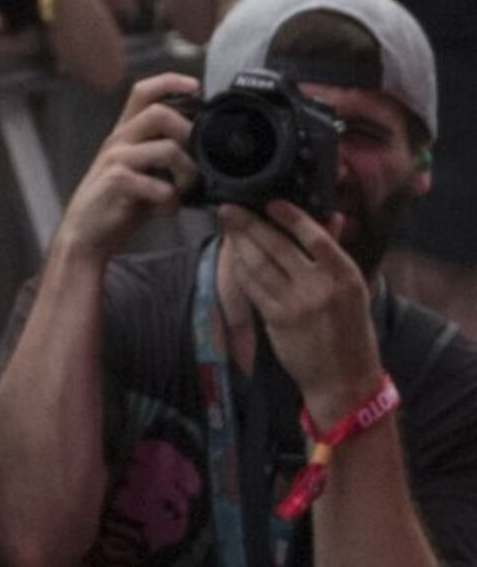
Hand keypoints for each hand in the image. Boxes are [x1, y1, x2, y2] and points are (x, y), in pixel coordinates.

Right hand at [50, 74, 198, 273]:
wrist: (86, 233)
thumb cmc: (118, 202)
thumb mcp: (141, 171)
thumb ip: (163, 156)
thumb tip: (203, 149)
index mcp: (125, 133)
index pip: (143, 92)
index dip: (170, 82)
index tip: (196, 86)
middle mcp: (118, 140)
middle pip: (159, 113)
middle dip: (189, 134)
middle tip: (197, 159)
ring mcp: (115, 160)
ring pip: (167, 149)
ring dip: (187, 174)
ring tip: (184, 192)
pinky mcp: (116, 183)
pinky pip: (160, 187)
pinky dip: (171, 202)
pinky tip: (165, 210)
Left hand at [223, 199, 391, 418]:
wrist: (345, 380)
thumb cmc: (351, 331)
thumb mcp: (354, 291)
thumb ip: (335, 253)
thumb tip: (330, 217)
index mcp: (346, 277)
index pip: (315, 237)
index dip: (290, 216)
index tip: (271, 203)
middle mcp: (321, 288)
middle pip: (277, 246)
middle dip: (248, 223)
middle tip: (229, 207)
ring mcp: (296, 304)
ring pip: (258, 263)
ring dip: (238, 241)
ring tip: (227, 225)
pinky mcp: (276, 319)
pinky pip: (252, 285)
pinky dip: (240, 267)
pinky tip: (233, 254)